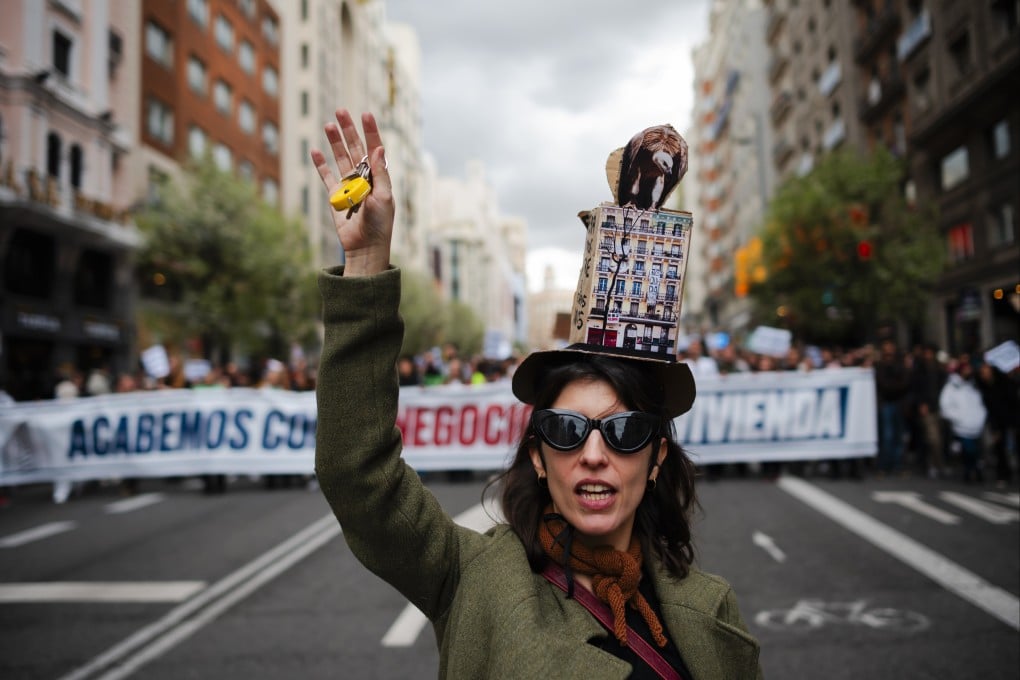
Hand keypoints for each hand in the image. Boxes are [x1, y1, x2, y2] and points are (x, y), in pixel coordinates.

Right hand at [310, 109, 394, 276]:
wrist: (365, 247)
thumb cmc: (379, 224)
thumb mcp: (384, 197)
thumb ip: (380, 173)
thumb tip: (379, 148)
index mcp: (378, 177)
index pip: (374, 149)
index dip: (370, 131)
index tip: (365, 114)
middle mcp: (364, 178)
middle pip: (355, 148)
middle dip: (349, 130)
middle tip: (341, 111)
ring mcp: (349, 186)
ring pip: (340, 158)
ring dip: (335, 142)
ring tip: (328, 125)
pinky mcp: (335, 196)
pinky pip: (326, 177)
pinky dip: (320, 164)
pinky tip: (315, 150)